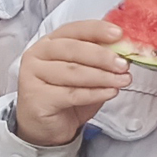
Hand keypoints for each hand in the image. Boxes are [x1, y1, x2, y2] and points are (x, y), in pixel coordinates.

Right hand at [12, 20, 131, 145]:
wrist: (46, 126)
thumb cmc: (65, 96)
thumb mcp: (85, 73)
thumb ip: (98, 60)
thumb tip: (124, 51)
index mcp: (49, 41)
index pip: (74, 29)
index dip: (97, 30)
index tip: (118, 34)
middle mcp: (37, 54)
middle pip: (73, 50)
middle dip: (102, 56)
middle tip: (123, 64)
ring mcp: (32, 75)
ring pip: (73, 72)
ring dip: (102, 76)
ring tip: (122, 80)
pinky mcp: (37, 97)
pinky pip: (71, 94)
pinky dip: (95, 93)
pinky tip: (110, 92)